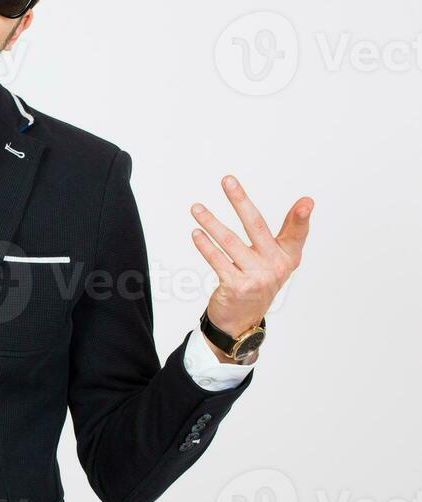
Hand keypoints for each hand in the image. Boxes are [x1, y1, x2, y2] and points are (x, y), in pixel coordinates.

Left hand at [191, 175, 311, 359]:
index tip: (306, 203)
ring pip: (229, 241)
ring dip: (210, 222)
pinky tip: (197, 233)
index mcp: (288, 257)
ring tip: (196, 208)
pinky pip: (218, 260)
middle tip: (227, 180)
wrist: (243, 321)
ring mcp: (256, 277)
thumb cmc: (258, 281)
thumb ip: (286, 233)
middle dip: (240, 201)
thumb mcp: (276, 259)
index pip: (296, 234)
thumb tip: (306, 202)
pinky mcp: (236, 286)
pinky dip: (205, 245)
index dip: (300, 219)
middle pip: (255, 226)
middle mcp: (275, 266)